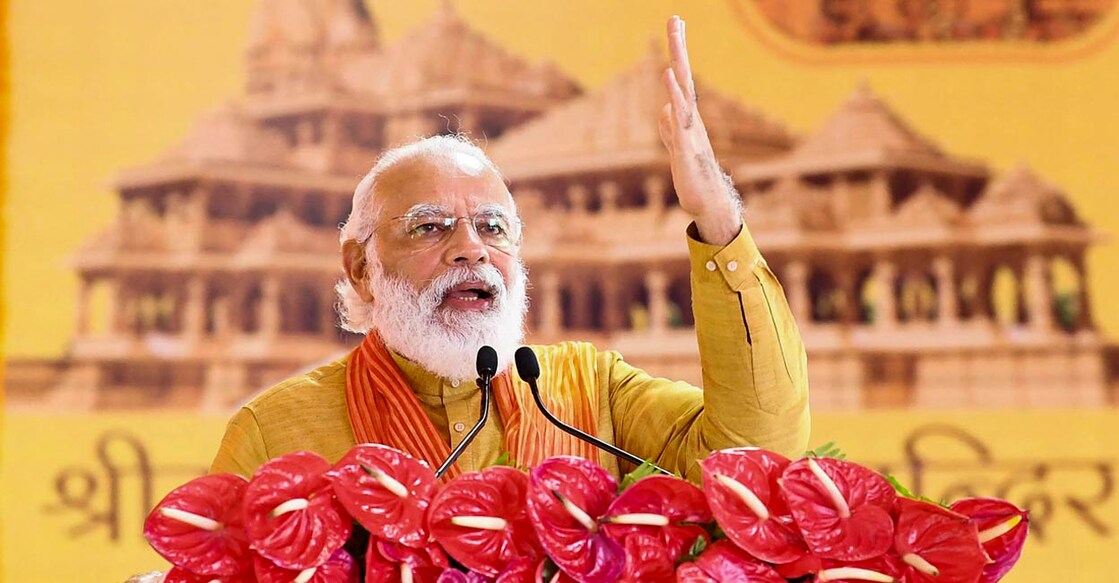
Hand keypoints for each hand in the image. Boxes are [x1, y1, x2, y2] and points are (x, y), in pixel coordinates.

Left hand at [658, 16, 742, 246]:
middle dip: (678, 49)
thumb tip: (664, 110)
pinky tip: (668, 94)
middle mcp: (691, 118)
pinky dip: (674, 109)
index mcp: (687, 115)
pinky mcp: (684, 152)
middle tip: (675, 20)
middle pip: (683, 77)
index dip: (678, 50)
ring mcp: (689, 133)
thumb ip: (668, 128)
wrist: (706, 201)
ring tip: (670, 54)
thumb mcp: (675, 148)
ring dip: (676, 77)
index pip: (681, 76)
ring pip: (683, 99)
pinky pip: (678, 127)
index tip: (676, 21)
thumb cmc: (692, 173)